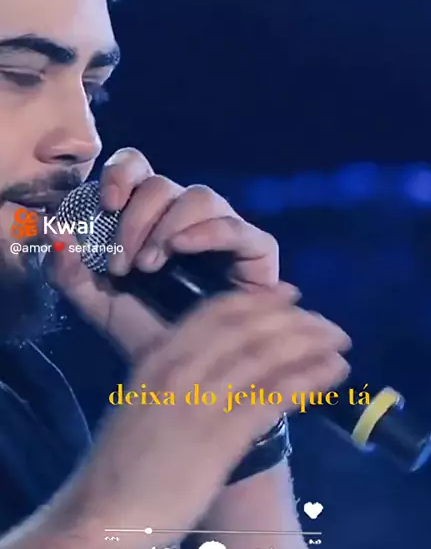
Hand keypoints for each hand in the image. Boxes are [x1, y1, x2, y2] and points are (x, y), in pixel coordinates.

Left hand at [47, 148, 281, 361]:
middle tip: (122, 263)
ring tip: (150, 266)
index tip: (106, 203)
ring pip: (200, 197)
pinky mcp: (257, 253)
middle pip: (164, 185)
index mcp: (150, 218)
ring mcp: (225, 231)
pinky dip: (208, 231)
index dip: (122, 173)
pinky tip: (183, 248)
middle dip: (135, 219)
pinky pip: (238, 227)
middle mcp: (187, 217)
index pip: (139, 169)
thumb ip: (70, 271)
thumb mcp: (98, 305)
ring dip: (167, 226)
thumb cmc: (146, 335)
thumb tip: (55, 231)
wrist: (187, 379)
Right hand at [73, 285, 350, 548]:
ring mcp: (201, 402)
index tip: (290, 295)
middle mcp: (181, 370)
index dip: (260, 300)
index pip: (217, 312)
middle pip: (249, 328)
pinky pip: (273, 396)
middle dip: (294, 319)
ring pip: (266, 357)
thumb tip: (220, 368)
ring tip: (339, 342)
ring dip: (309, 344)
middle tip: (326, 322)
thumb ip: (177, 380)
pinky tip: (332, 373)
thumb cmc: (122, 463)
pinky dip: (308, 379)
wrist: (102, 513)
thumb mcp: (142, 401)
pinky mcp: (220, 438)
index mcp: (159, 357)